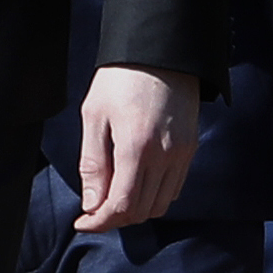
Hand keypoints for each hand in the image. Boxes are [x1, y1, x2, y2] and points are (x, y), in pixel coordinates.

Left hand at [74, 65, 198, 231]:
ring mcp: (182, 154)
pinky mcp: (190, 148)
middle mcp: (165, 156)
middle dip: (114, 218)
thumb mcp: (94, 116)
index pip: (122, 206)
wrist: (160, 51)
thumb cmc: (120, 79)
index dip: (100, 221)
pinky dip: (154, 195)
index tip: (82, 222)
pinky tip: (135, 183)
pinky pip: (175, 188)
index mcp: (136, 147)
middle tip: (93, 210)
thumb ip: (93, 163)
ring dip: (135, 209)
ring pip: (161, 205)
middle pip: (142, 210)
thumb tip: (91, 204)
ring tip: (112, 197)